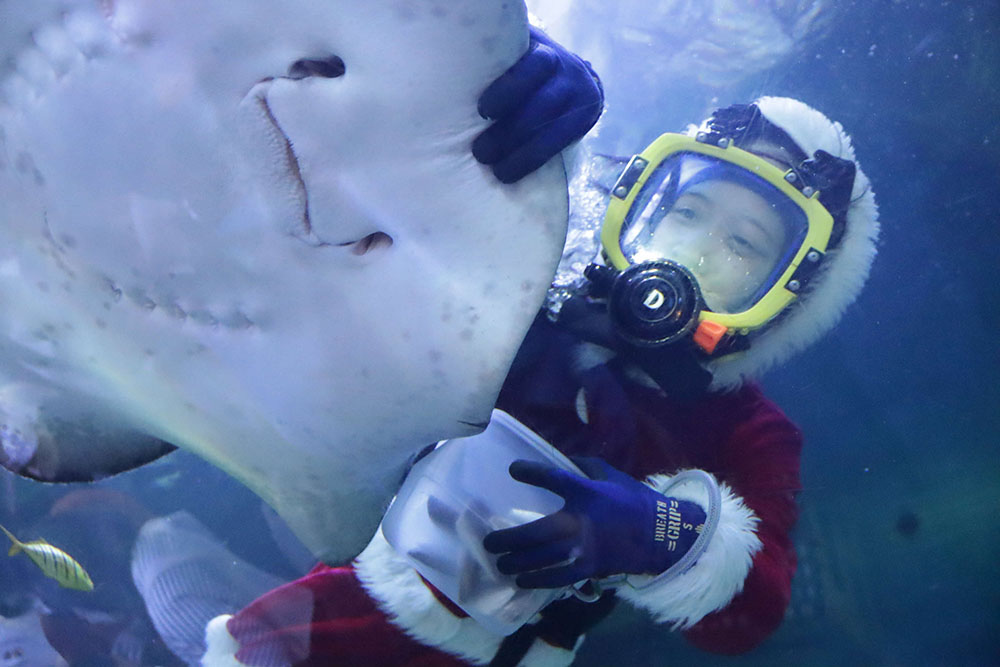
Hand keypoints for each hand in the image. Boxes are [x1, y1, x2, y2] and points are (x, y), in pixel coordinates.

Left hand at [473, 26, 603, 183]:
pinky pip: (564, 143)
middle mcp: (567, 67)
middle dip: (512, 131)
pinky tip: (517, 173)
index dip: (509, 89)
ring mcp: (582, 93)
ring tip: (499, 171)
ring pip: (556, 128)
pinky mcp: (586, 118)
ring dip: (525, 154)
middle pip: (544, 102)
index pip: (533, 65)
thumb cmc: (519, 68)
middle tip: (481, 153)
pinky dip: (538, 160)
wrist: (568, 76)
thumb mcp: (507, 55)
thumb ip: (487, 61)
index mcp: (541, 48)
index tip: (483, 112)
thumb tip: (441, 78)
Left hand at [483, 457, 705, 588]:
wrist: (662, 534)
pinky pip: (557, 577)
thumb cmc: (634, 501)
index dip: (530, 473)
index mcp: (586, 493)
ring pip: (541, 559)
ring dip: (517, 562)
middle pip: (534, 532)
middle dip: (508, 539)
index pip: (552, 478)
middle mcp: (580, 522)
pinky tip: (523, 580)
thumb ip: (584, 467)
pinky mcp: (589, 568)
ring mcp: (584, 548)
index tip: (513, 470)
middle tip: (489, 541)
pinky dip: (537, 580)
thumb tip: (562, 460)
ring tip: (500, 563)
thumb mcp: (610, 475)